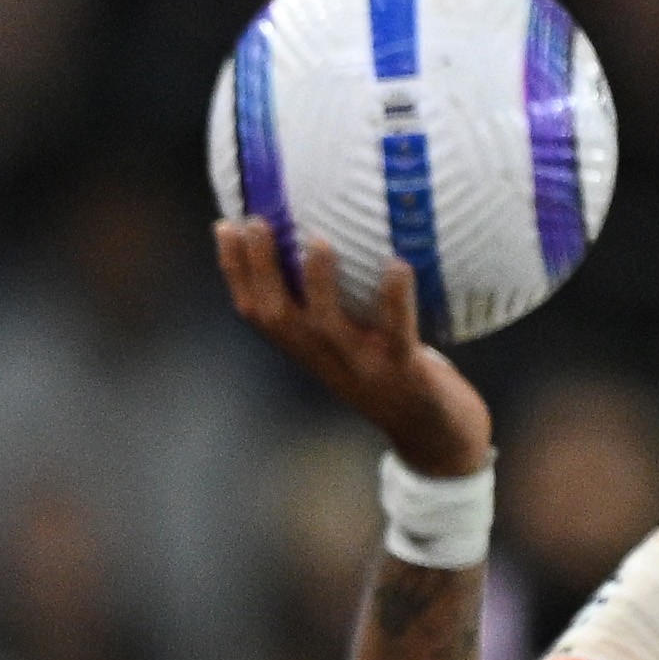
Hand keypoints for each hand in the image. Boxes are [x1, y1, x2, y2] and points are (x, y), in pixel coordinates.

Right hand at [215, 218, 490, 476]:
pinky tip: (396, 265)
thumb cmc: (388, 375)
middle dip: (259, 269)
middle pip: (276, 314)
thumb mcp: (345, 346)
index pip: (254, 310)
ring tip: (317, 240)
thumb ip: (328, 307)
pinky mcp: (404, 370)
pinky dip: (394, 300)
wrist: (433, 437)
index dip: (234, 270)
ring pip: (327, 326)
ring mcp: (362, 366)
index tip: (225, 225)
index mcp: (305, 349)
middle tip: (256, 222)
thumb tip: (317, 238)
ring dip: (318, 283)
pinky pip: (398, 333)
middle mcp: (324, 358)